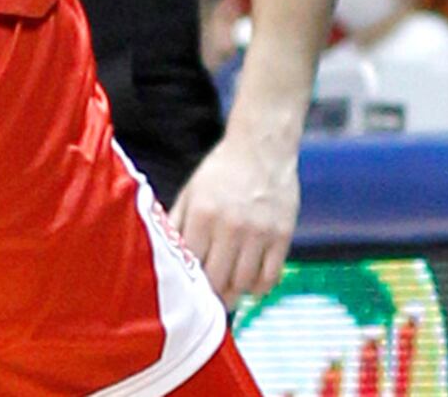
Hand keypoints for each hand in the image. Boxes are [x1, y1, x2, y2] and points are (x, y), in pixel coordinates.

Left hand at [171, 126, 298, 301]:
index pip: (192, 266)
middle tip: (207, 299)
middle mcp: (231, 226)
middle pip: (217, 280)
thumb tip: (165, 258)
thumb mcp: (191, 192)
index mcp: (203, 214)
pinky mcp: (282, 236)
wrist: (261, 148)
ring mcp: (259, 233)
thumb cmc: (221, 171)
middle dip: (210, 294)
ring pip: (243, 284)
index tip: (187, 292)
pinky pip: (270, 278)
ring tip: (228, 289)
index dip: (189, 284)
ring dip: (234, 292)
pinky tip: (250, 282)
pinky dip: (259, 288)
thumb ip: (177, 224)